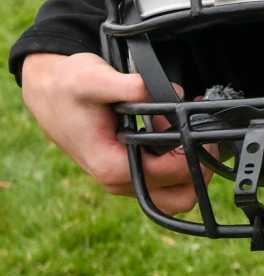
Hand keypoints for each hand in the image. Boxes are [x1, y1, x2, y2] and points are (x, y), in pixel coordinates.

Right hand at [19, 51, 198, 213]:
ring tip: (189, 128)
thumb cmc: (68, 88)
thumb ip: (131, 86)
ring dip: (191, 164)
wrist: (50, 93)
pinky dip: (180, 160)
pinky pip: (165, 180)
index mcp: (111, 166)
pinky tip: (177, 128)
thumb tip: (172, 93)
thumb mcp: (94, 79)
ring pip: (176, 192)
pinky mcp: (130, 171)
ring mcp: (125, 180)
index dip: (193, 151)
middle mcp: (118, 181)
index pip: (171, 176)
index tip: (195, 124)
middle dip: (200, 167)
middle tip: (202, 132)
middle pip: (179, 196)